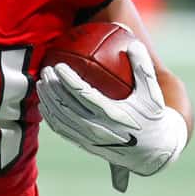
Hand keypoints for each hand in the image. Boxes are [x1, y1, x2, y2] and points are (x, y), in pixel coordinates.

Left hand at [37, 41, 187, 176]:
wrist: (154, 152)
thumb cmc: (153, 116)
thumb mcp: (152, 92)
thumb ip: (142, 67)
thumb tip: (132, 43)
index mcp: (113, 114)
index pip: (84, 95)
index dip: (68, 80)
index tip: (58, 65)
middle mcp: (99, 128)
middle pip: (66, 106)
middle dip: (52, 87)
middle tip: (45, 70)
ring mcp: (90, 139)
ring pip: (61, 119)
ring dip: (48, 101)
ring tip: (41, 83)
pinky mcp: (86, 146)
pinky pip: (63, 131)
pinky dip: (50, 117)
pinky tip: (44, 104)